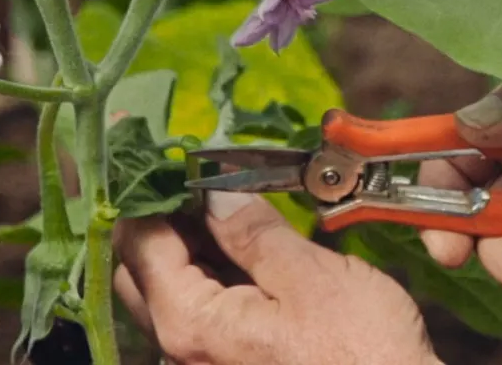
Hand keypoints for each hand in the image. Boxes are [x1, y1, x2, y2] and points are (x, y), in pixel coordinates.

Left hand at [113, 190, 441, 364]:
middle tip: (206, 179)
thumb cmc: (364, 354)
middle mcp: (181, 356)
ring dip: (195, 248)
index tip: (178, 157)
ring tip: (234, 208)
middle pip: (143, 273)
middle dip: (167, 220)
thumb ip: (254, 232)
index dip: (153, 192)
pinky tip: (251, 255)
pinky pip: (204, 319)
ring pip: (173, 295)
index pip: (138, 244)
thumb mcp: (313, 278)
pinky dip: (217, 279)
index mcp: (189, 326)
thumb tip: (216, 188)